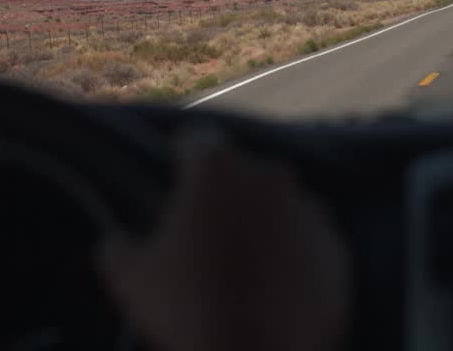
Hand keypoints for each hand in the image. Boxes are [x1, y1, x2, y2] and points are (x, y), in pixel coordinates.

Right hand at [98, 131, 349, 350]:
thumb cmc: (189, 309)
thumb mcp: (130, 279)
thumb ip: (119, 246)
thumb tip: (116, 239)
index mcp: (218, 169)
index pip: (194, 142)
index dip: (178, 159)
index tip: (172, 178)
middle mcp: (271, 175)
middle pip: (240, 173)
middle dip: (224, 195)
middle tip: (205, 234)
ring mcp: (311, 210)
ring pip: (278, 205)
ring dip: (262, 223)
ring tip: (243, 264)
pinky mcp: (336, 247)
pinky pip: (308, 240)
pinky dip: (293, 254)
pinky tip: (274, 285)